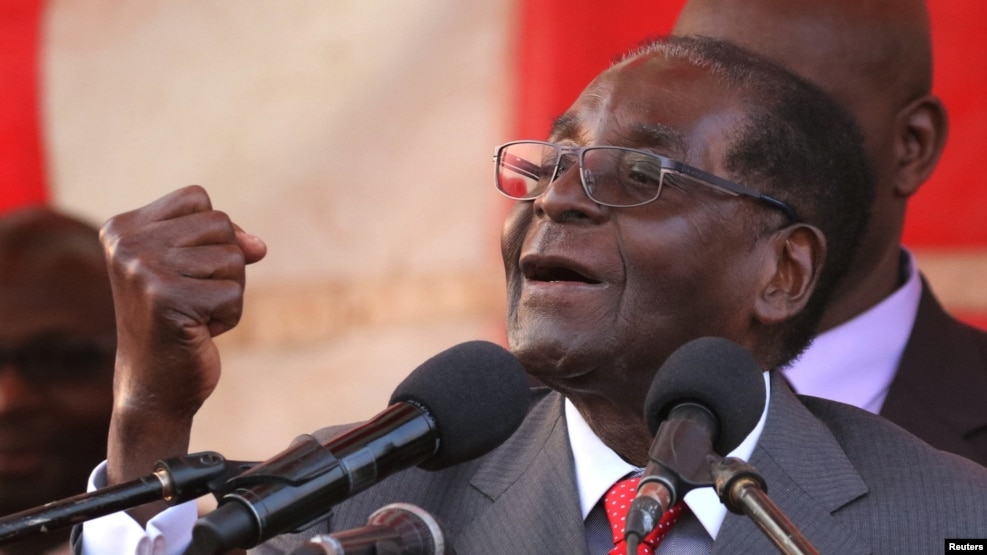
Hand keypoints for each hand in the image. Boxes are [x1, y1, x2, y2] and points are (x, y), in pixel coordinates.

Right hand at [99, 186, 265, 517]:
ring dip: (228, 291)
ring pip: (233, 257)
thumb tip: (258, 246)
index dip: (213, 235)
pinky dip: (229, 316)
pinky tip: (198, 332)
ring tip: (194, 314)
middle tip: (191, 297)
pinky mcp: (166, 299)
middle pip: (220, 224)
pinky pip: (233, 293)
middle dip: (223, 265)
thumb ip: (226, 240)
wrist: (154, 387)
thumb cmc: (177, 321)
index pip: (198, 198)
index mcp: (121, 227)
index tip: (186, 270)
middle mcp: (126, 244)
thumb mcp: (196, 267)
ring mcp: (142, 270)